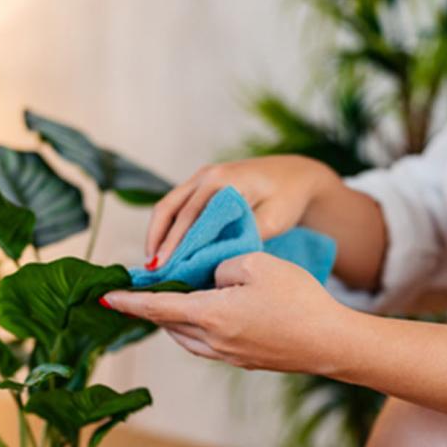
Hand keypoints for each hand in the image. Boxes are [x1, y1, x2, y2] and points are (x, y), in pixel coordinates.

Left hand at [102, 252, 353, 373]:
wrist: (332, 343)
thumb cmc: (298, 299)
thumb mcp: (255, 264)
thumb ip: (221, 265)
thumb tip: (210, 277)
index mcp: (210, 315)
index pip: (156, 307)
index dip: (128, 300)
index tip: (105, 296)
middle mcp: (212, 341)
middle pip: (167, 324)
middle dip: (149, 308)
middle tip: (139, 290)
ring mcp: (229, 356)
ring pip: (185, 337)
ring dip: (172, 320)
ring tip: (169, 300)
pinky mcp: (245, 361)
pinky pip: (206, 344)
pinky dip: (195, 328)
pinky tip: (205, 314)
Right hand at [144, 155, 338, 266]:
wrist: (297, 176)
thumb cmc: (287, 199)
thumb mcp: (272, 220)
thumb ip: (243, 236)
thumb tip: (215, 259)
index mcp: (223, 181)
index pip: (189, 216)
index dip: (173, 244)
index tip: (163, 270)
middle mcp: (207, 175)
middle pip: (168, 208)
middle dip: (156, 240)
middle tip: (150, 272)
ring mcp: (203, 177)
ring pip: (168, 206)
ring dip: (157, 234)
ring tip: (153, 265)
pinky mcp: (203, 184)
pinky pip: (177, 206)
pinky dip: (168, 227)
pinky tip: (166, 251)